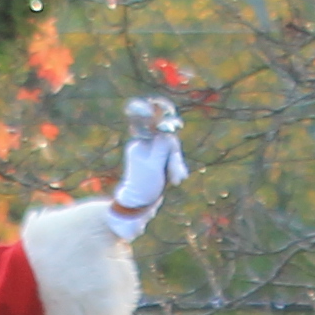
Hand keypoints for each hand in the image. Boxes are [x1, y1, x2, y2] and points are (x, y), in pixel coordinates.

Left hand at [114, 97, 188, 214]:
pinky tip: (178, 179)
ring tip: (177, 180)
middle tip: (177, 174)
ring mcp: (152, 154)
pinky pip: (171, 160)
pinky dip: (175, 168)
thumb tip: (166, 128)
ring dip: (175, 164)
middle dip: (173, 155)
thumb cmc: (143, 184)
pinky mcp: (158, 163)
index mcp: (140, 143)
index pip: (150, 123)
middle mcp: (145, 146)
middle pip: (166, 139)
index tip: (167, 109)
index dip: (159, 113)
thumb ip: (161, 144)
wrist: (137, 205)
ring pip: (171, 151)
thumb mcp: (153, 163)